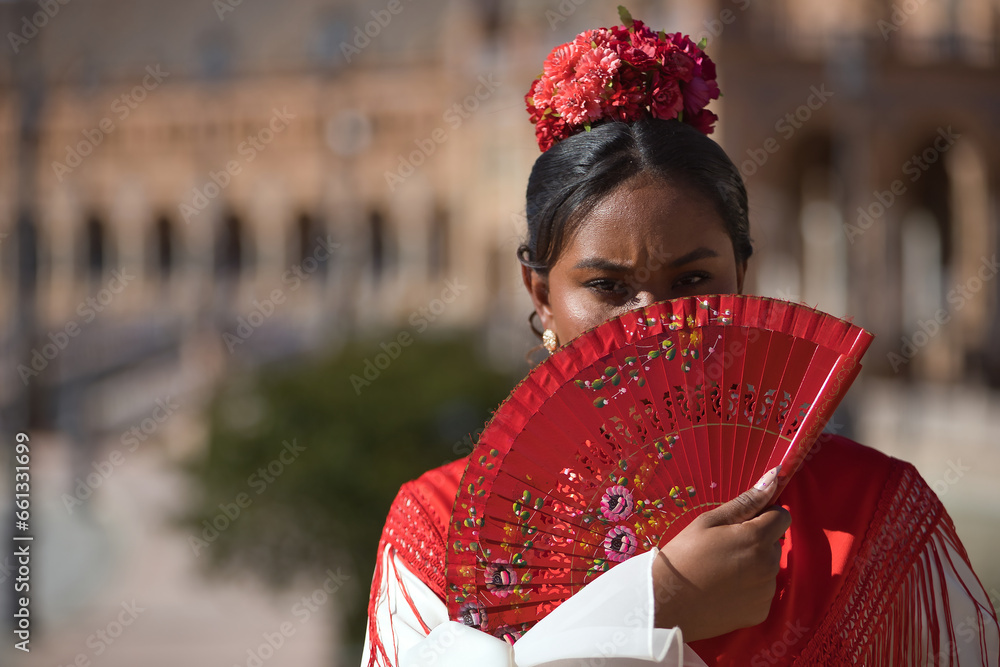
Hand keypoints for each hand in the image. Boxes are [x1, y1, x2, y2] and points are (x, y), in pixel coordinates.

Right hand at [652, 466, 790, 641]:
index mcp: (756, 538)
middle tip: (723, 549)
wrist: (667, 603)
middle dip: (756, 542)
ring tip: (721, 571)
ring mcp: (766, 591)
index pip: (782, 516)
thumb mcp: (708, 521)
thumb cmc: (683, 555)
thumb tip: (772, 479)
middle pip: (773, 543)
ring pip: (767, 568)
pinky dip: (748, 589)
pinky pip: (761, 592)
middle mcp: (768, 565)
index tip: (742, 523)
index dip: (764, 515)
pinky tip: (724, 590)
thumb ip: (745, 502)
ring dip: (753, 565)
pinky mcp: (761, 612)